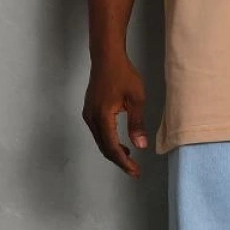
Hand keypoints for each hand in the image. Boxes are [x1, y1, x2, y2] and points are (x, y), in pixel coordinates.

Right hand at [82, 53, 149, 177]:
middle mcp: (91, 119)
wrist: (106, 58)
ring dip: (114, 152)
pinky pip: (98, 133)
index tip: (135, 172)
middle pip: (104, 147)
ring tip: (130, 159)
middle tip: (134, 171)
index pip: (112, 147)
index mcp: (103, 117)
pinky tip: (121, 144)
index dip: (124, 162)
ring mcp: (88, 115)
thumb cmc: (123, 75)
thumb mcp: (136, 99)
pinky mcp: (89, 111)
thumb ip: (137, 123)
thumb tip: (140, 146)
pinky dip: (109, 142)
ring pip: (100, 141)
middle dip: (119, 161)